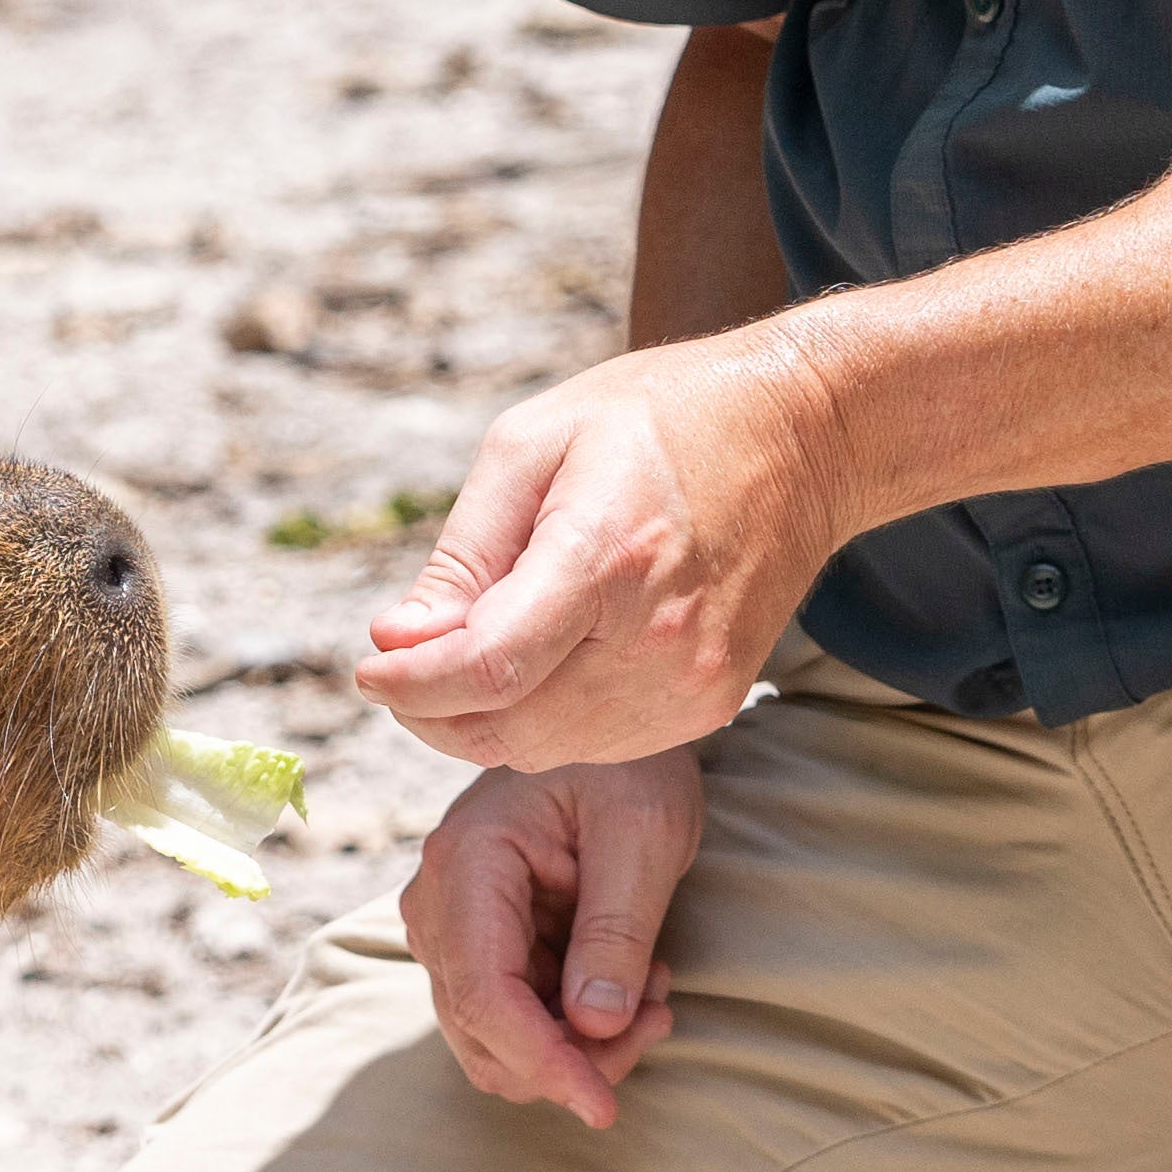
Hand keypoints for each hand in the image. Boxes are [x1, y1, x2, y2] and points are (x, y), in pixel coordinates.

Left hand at [349, 322, 836, 769]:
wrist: (802, 436)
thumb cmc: (654, 421)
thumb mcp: (530, 446)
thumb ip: (461, 556)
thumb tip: (398, 642)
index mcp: (605, 559)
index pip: (488, 669)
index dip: (412, 687)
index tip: (369, 669)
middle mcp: (657, 639)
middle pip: (509, 726)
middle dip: (433, 711)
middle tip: (402, 669)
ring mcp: (692, 685)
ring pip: (547, 750)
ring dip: (486, 723)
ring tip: (465, 660)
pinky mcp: (711, 707)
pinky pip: (597, 746)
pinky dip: (546, 722)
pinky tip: (537, 668)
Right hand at [407, 749, 707, 1126]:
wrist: (615, 729)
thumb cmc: (629, 766)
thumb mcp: (643, 837)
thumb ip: (617, 932)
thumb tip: (595, 1029)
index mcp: (467, 863)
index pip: (483, 994)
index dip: (542, 1062)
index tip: (603, 1106)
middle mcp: (438, 900)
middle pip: (481, 1032)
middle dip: (569, 1058)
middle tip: (658, 1018)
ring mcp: (451, 926)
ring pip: (494, 1039)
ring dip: (577, 1046)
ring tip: (654, 996)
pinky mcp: (478, 943)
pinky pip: (513, 1018)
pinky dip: (572, 1026)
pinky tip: (632, 985)